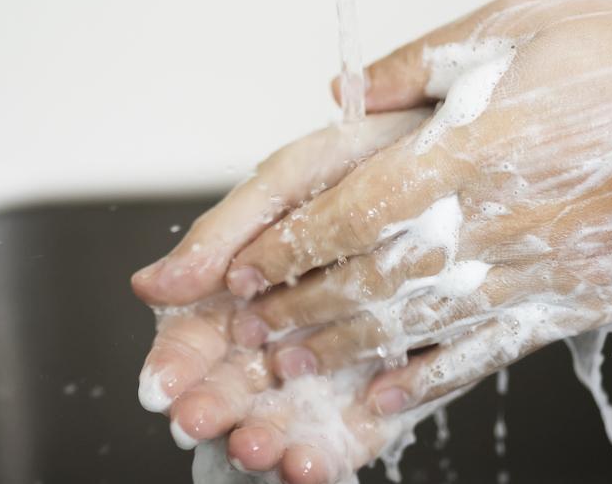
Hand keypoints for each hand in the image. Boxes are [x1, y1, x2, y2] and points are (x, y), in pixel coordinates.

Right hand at [131, 111, 429, 478]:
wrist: (464, 158)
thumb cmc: (364, 160)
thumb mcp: (287, 182)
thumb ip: (220, 236)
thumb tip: (147, 286)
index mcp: (247, 281)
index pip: (196, 335)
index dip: (175, 363)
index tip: (160, 389)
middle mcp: (284, 326)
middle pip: (237, 383)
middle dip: (215, 407)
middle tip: (197, 423)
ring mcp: (335, 358)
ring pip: (288, 414)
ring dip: (266, 437)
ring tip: (255, 447)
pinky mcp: (390, 384)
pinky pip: (354, 432)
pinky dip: (329, 452)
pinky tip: (312, 465)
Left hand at [226, 0, 611, 426]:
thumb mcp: (515, 23)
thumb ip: (419, 59)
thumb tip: (340, 89)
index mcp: (472, 145)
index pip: (356, 210)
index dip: (292, 245)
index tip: (243, 269)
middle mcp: (496, 216)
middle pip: (374, 278)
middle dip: (301, 308)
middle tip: (246, 331)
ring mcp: (537, 267)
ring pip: (421, 323)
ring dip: (347, 349)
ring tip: (293, 366)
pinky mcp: (575, 300)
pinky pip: (490, 350)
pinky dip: (432, 378)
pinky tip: (389, 397)